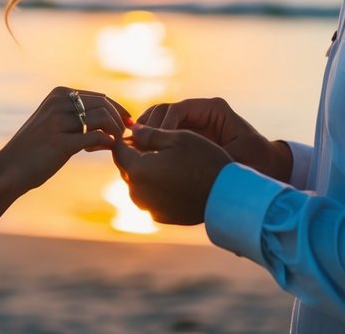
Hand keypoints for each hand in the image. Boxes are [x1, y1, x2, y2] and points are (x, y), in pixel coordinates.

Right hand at [0, 87, 129, 193]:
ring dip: (115, 132)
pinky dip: (107, 142)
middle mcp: (58, 103)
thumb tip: (108, 115)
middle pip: (104, 105)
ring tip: (113, 143)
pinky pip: (96, 137)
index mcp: (58, 94)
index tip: (127, 123)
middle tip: (126, 134)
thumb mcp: (52, 121)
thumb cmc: (34, 148)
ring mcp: (59, 121)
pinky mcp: (61, 142)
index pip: (99, 97)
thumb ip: (74, 114)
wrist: (10, 169)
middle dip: (120, 120)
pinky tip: (105, 148)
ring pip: (102, 119)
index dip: (118, 110)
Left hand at [111, 126, 230, 224]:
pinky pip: (148, 197)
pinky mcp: (159, 216)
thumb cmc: (203, 161)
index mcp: (138, 169)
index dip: (124, 137)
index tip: (137, 130)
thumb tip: (131, 129)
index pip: (118, 149)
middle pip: (125, 167)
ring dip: (144, 170)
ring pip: (136, 182)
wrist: (225, 196)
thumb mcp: (178, 138)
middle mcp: (137, 192)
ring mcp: (147, 207)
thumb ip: (149, 134)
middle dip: (134, 153)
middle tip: (153, 142)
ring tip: (165, 159)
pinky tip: (173, 177)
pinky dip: (155, 186)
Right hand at [137, 97, 291, 181]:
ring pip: (160, 121)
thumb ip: (208, 154)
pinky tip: (141, 157)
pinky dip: (151, 143)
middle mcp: (201, 113)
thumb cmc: (256, 162)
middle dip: (149, 127)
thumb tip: (178, 155)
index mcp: (214, 109)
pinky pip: (164, 135)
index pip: (179, 109)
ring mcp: (193, 123)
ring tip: (133, 150)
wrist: (268, 168)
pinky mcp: (187, 137)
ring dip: (145, 134)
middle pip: (165, 111)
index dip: (163, 124)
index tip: (153, 142)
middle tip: (136, 145)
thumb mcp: (235, 158)